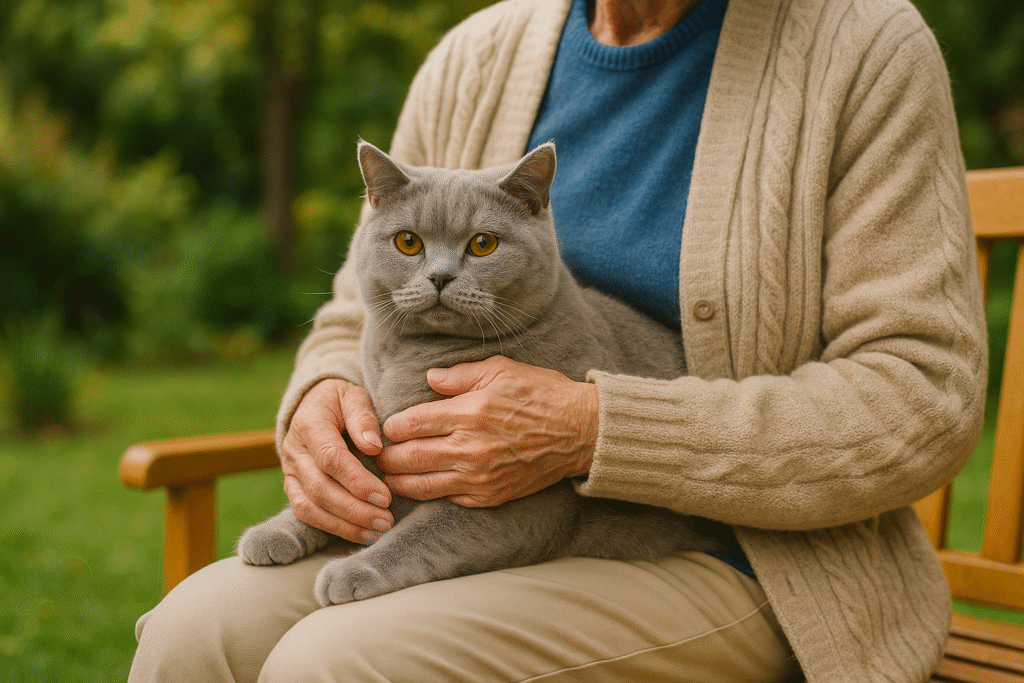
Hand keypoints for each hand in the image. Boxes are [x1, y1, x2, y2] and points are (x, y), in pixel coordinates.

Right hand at [281, 379, 392, 543]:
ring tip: (377, 532)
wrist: (313, 404)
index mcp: (309, 424)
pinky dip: (333, 527)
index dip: (358, 481)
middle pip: (321, 488)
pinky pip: (306, 513)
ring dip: (345, 525)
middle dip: (355, 510)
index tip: (385, 497)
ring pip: (311, 507)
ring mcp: (290, 471)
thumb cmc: (340, 401)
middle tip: (386, 520)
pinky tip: (361, 534)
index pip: (331, 459)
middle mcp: (294, 450)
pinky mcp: (293, 486)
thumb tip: (374, 446)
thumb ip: (363, 418)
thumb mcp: (354, 396)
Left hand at [377, 356, 597, 506]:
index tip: (385, 427)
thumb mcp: (501, 370)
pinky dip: (430, 495)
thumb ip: (460, 375)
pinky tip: (422, 487)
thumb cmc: (542, 394)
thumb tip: (429, 379)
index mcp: (468, 413)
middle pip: (407, 458)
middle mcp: (469, 448)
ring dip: (398, 482)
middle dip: (385, 458)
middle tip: (376, 455)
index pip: (410, 424)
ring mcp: (479, 477)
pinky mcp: (490, 496)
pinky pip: (449, 500)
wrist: (580, 431)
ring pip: (422, 486)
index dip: (389, 427)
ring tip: (387, 477)